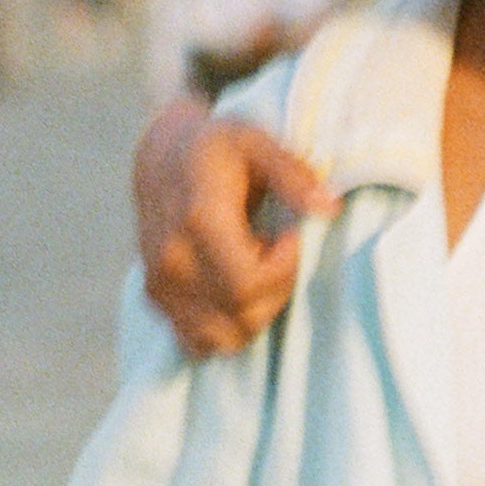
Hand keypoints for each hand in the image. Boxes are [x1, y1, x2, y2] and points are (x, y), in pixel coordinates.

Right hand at [136, 98, 330, 356]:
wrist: (162, 158)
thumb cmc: (217, 148)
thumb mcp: (257, 143)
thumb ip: (293, 175)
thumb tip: (329, 207)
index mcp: (197, 222)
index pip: (248, 285)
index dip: (283, 270)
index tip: (290, 236)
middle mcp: (171, 260)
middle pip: (242, 316)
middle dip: (276, 291)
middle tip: (277, 250)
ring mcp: (159, 284)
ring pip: (222, 339)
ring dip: (254, 314)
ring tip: (254, 268)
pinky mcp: (155, 299)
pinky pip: (198, 342)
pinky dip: (226, 326)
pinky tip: (233, 288)